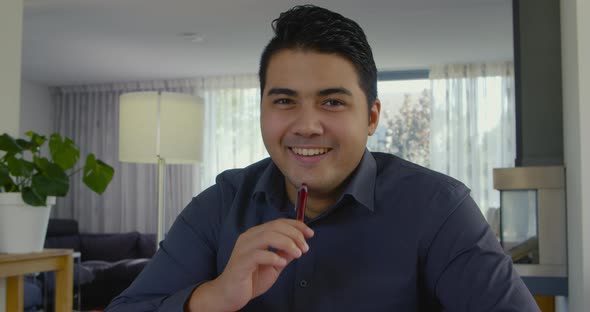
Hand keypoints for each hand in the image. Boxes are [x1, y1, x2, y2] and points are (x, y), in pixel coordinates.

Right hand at [186, 219, 313, 311]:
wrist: (230, 295)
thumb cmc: (251, 279)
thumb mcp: (273, 265)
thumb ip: (284, 254)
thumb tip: (299, 244)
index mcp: (256, 235)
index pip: (278, 223)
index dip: (296, 225)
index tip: (310, 233)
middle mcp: (249, 237)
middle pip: (275, 227)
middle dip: (294, 234)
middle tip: (305, 247)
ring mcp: (243, 249)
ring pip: (267, 236)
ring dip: (287, 243)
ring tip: (298, 254)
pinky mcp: (241, 262)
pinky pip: (258, 254)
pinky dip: (273, 256)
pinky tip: (282, 262)